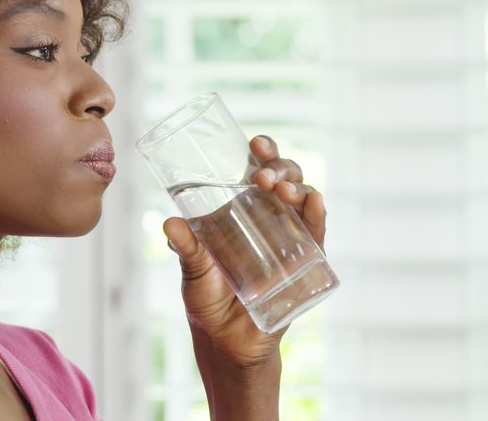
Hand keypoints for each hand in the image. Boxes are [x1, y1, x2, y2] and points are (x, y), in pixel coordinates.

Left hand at [162, 134, 327, 369]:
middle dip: (278, 166)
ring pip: (302, 199)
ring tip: (280, 189)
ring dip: (296, 186)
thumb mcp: (194, 273)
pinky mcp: (305, 264)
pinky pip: (316, 235)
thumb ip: (187, 250)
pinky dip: (317, 215)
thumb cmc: (208, 303)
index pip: (254, 172)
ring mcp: (288, 239)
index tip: (254, 143)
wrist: (229, 344)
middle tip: (261, 174)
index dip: (261, 153)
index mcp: (240, 212)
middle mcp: (268, 219)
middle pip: (282, 179)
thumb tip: (170, 224)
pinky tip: (313, 203)